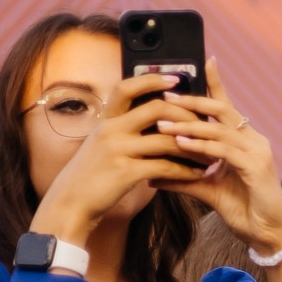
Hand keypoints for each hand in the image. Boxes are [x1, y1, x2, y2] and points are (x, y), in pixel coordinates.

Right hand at [27, 71, 208, 243]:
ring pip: (166, 140)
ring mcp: (117, 150)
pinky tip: (198, 174)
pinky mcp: (125, 172)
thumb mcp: (102, 145)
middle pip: (157, 109)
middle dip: (187, 115)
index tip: (176, 79)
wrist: (70, 202)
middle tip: (207, 125)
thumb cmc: (92, 175)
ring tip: (211, 155)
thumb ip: (123, 131)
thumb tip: (156, 122)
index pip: (127, 88)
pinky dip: (186, 171)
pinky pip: (165, 167)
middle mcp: (110, 129)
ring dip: (194, 148)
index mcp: (106, 120)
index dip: (152, 80)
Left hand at [151, 57, 281, 250]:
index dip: (215, 83)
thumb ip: (183, 179)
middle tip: (164, 95)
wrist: (268, 235)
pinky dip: (201, 145)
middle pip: (222, 110)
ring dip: (189, 124)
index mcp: (245, 141)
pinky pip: (224, 151)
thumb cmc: (243, 211)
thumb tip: (152, 175)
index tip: (203, 60)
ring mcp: (258, 153)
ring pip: (220, 129)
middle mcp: (254, 141)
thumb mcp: (208, 191)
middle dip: (192, 101)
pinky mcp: (257, 168)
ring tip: (162, 122)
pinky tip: (181, 143)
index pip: (227, 107)